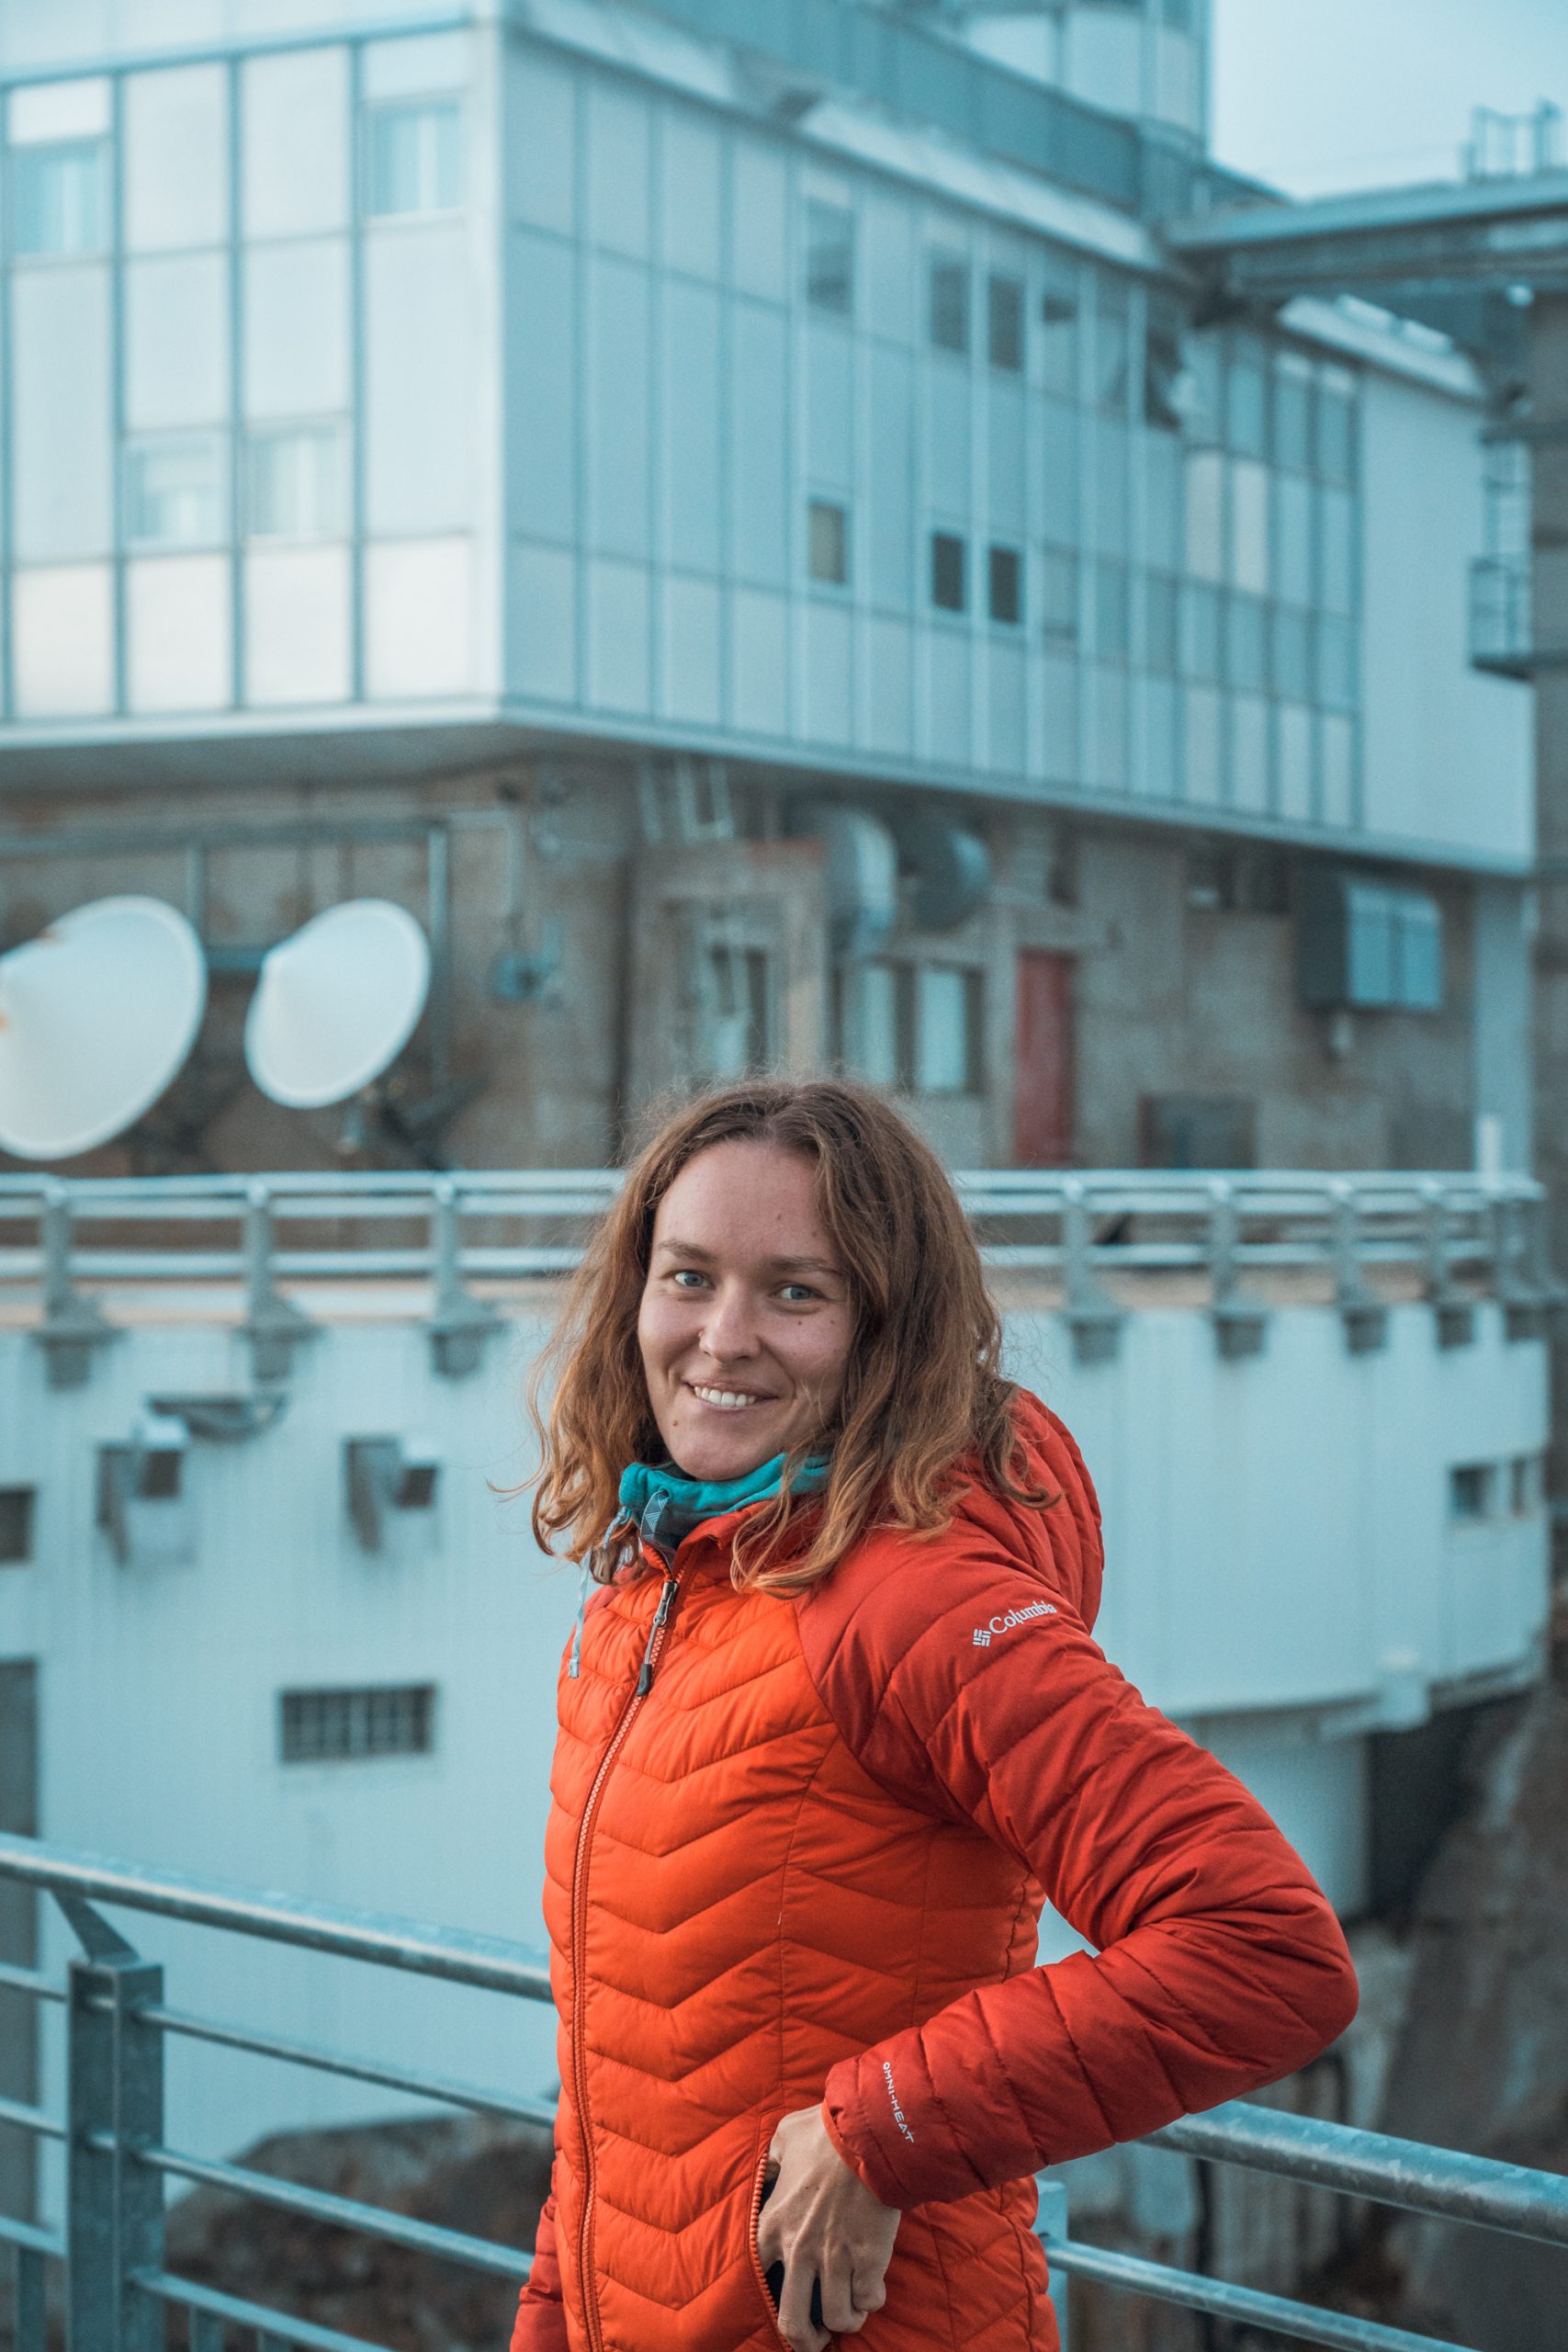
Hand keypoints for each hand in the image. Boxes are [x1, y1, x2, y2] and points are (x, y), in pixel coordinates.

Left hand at [756, 2104, 899, 2348]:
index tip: (785, 2294)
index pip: (758, 2278)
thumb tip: (771, 2163)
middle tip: (816, 2337)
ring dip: (845, 2319)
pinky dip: (872, 2299)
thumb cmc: (826, 2131)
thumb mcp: (784, 2137)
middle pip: (793, 2321)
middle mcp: (799, 2251)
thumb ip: (773, 2157)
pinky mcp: (868, 2261)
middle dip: (805, 2339)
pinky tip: (872, 2287)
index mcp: (774, 2225)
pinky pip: (869, 2301)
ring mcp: (834, 2259)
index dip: (771, 2292)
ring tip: (850, 2310)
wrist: (869, 2134)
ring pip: (837, 2318)